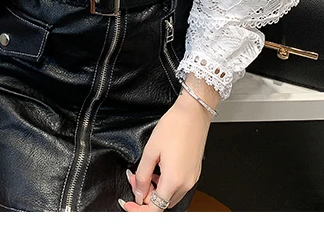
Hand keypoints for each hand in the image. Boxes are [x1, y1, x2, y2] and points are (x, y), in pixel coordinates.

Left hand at [119, 94, 211, 211]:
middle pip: (162, 204)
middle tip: (135, 179)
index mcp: (174, 180)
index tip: (130, 204)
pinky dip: (166, 183)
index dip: (139, 210)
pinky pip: (178, 186)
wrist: (193, 113)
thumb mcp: (150, 150)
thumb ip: (142, 175)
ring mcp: (192, 179)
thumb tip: (138, 191)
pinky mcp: (194, 172)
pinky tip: (159, 168)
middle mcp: (186, 183)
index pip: (155, 209)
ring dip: (156, 189)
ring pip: (170, 196)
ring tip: (147, 171)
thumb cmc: (174, 126)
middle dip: (146, 196)